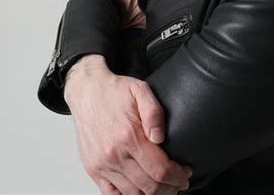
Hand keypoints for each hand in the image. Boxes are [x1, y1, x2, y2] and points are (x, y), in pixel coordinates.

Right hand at [65, 57, 192, 194]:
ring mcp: (102, 165)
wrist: (87, 91)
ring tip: (164, 187)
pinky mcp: (93, 170)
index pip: (160, 169)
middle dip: (171, 187)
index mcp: (129, 136)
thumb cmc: (113, 91)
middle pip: (149, 186)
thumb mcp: (140, 90)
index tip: (186, 172)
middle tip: (180, 181)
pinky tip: (141, 191)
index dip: (178, 175)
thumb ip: (154, 113)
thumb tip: (161, 138)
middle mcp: (114, 155)